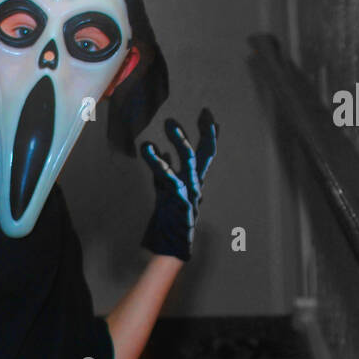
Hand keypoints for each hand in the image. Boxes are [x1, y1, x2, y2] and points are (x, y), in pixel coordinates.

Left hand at [139, 108, 218, 260]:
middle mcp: (195, 184)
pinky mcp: (180, 203)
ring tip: (170, 123)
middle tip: (204, 112)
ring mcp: (190, 193)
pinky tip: (150, 149)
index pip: (204, 153)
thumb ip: (162, 170)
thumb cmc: (169, 218)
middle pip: (204, 154)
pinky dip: (159, 163)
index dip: (208, 133)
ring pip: (188, 162)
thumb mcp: (164, 190)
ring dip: (180, 141)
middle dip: (205, 132)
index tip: (207, 114)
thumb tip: (159, 148)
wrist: (170, 245)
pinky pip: (170, 179)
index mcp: (193, 181)